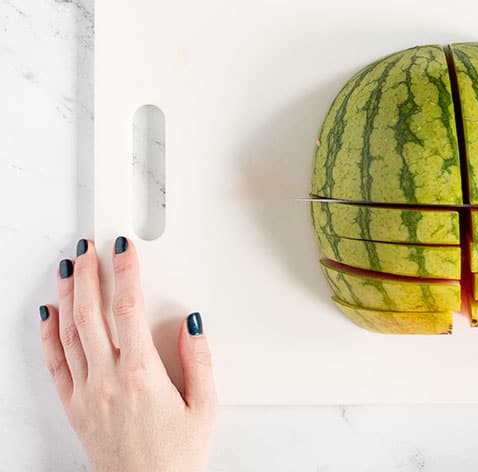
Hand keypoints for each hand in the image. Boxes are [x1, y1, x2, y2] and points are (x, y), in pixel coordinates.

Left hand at [38, 237, 216, 471]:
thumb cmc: (175, 458)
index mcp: (141, 375)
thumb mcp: (205, 408)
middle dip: (89, 275)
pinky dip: (49, 335)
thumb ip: (199, 361)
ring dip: (67, 296)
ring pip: (69, 333)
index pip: (129, 309)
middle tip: (89, 249)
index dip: (125, 272)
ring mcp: (86, 393)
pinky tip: (49, 315)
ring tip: (69, 270)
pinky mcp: (75, 408)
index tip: (124, 248)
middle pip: (91, 313)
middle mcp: (107, 380)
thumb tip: (192, 324)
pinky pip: (55, 364)